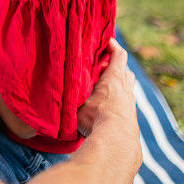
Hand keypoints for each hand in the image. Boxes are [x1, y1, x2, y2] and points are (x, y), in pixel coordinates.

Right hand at [77, 39, 139, 155]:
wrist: (117, 142)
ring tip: (104, 86)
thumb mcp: (77, 104)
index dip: (114, 46)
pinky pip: (125, 102)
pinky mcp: (131, 118)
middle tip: (101, 65)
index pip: (119, 55)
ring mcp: (130, 104)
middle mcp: (125, 89)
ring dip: (118, 84)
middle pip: (125, 71)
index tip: (107, 40)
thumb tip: (52, 97)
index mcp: (113, 79)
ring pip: (127, 87)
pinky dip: (118, 99)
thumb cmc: (96, 119)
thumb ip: (69, 98)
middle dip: (115, 66)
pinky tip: (107, 106)